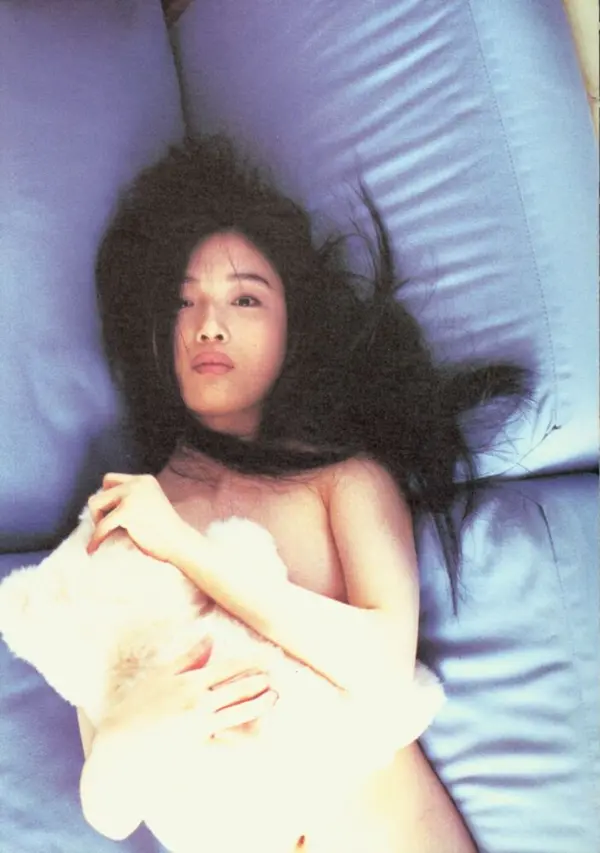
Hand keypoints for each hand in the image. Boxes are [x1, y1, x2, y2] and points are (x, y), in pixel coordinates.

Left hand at [86, 473, 194, 562]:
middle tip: (106, 527)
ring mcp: (132, 496)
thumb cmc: (164, 532)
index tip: (108, 514)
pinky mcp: (127, 512)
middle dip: (99, 510)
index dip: (106, 497)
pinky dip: (96, 538)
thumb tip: (96, 502)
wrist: (180, 544)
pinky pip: (101, 526)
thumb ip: (129, 499)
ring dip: (97, 521)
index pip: (110, 479)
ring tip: (105, 534)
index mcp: (144, 480)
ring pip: (95, 503)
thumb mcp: (148, 504)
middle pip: (100, 491)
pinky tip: (93, 548)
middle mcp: (137, 483)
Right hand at [99, 657, 278, 741]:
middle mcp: (199, 702)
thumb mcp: (160, 676)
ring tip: (273, 697)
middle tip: (277, 676)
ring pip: (239, 713)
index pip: (229, 667)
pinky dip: (246, 737)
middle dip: (260, 681)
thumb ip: (188, 657)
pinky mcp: (199, 749)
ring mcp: (200, 727)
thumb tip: (209, 636)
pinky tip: (260, 734)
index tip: (269, 657)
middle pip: (238, 689)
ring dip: (259, 705)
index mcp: (190, 681)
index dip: (252, 661)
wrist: (119, 746)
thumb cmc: (135, 707)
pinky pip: (229, 742)